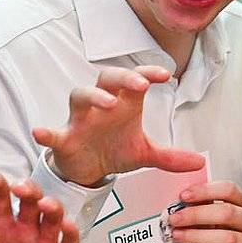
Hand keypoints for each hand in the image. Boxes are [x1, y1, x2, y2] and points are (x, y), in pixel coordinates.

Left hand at [0, 174, 80, 242]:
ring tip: (45, 205)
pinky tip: (66, 227)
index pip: (0, 199)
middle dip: (29, 190)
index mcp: (0, 226)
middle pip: (31, 201)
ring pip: (53, 218)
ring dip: (52, 207)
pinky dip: (71, 234)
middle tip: (21, 188)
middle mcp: (23, 231)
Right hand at [32, 66, 207, 186]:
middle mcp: (101, 106)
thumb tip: (199, 162)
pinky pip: (53, 132)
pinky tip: (41, 132)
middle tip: (141, 85)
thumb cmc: (115, 150)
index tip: (166, 75)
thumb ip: (170, 157)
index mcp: (124, 104)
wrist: (89, 169)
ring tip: (108, 104)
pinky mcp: (64, 139)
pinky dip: (47, 132)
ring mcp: (80, 120)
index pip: (136, 79)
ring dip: (93, 96)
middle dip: (123, 78)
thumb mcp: (145, 154)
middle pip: (107, 78)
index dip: (148, 73)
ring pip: (79, 95)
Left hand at [166, 180, 241, 242]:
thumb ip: (211, 208)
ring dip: (198, 236)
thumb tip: (181, 205)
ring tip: (179, 235)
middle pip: (227, 213)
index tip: (184, 196)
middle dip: (196, 215)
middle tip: (175, 219)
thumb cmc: (237, 234)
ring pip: (227, 239)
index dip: (205, 191)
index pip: (229, 190)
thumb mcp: (229, 216)